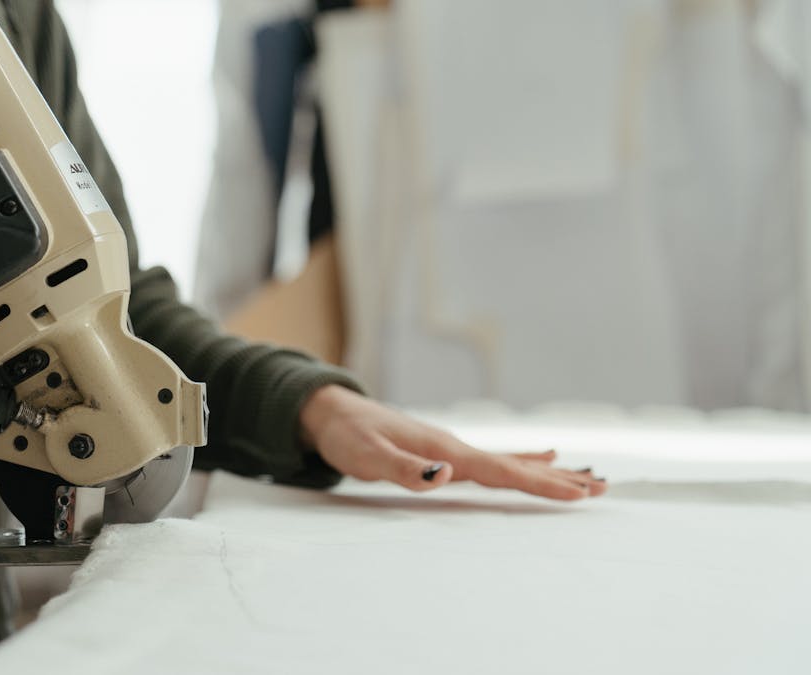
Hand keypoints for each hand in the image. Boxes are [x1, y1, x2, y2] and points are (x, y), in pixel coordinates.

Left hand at [299, 385, 606, 500]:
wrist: (331, 412)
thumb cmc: (347, 437)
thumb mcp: (367, 457)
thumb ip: (405, 469)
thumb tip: (445, 475)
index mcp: (443, 450)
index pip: (500, 470)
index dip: (540, 483)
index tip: (578, 492)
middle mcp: (454, 447)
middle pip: (516, 466)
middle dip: (558, 480)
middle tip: (602, 488)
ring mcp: (451, 447)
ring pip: (510, 462)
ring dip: (549, 471)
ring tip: (588, 476)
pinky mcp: (443, 450)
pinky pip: (493, 458)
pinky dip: (523, 459)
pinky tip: (544, 456)